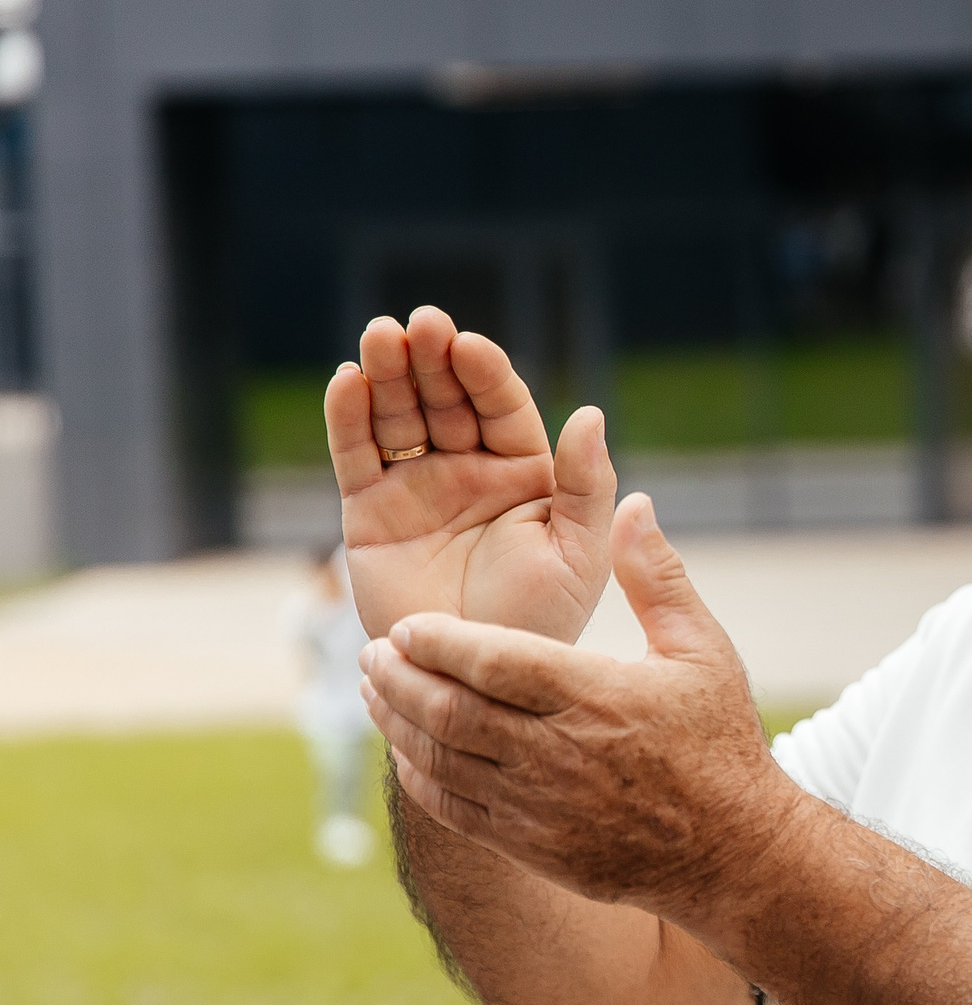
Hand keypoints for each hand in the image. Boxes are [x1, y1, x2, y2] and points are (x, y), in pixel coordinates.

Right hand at [326, 306, 616, 641]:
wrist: (472, 682)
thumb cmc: (538, 622)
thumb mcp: (577, 555)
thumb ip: (586, 487)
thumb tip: (591, 415)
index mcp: (526, 473)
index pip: (502, 407)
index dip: (485, 374)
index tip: (469, 346)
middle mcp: (470, 470)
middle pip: (446, 399)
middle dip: (431, 359)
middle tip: (419, 323)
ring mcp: (417, 487)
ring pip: (398, 416)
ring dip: (386, 373)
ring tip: (379, 336)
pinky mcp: (369, 511)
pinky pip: (357, 456)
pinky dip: (348, 417)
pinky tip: (347, 380)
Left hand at [359, 493, 794, 909]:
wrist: (732, 851)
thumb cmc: (719, 741)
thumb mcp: (703, 650)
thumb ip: (656, 577)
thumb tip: (634, 504)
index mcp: (593, 696)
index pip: (491, 662)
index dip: (438, 642)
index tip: (407, 626)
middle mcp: (556, 753)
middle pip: (449, 709)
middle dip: (398, 678)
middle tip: (370, 652)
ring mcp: (538, 806)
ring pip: (440, 758)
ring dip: (396, 722)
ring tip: (372, 692)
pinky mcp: (531, 846)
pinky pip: (453, 809)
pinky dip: (419, 776)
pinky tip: (407, 750)